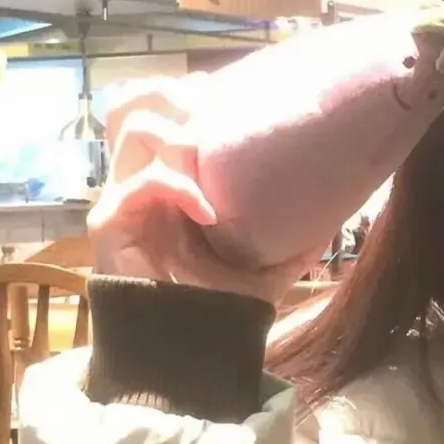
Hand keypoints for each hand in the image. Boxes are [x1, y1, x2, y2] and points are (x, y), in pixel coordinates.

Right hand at [88, 77, 321, 306]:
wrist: (192, 351)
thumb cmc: (224, 308)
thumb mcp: (270, 268)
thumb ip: (294, 241)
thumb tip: (333, 219)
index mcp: (175, 189)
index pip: (171, 122)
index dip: (194, 98)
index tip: (233, 93)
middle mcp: (145, 187)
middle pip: (142, 111)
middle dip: (176, 96)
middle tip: (214, 101)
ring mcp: (125, 202)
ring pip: (134, 133)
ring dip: (178, 133)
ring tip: (212, 147)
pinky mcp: (110, 224)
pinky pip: (142, 184)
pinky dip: (178, 187)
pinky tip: (209, 210)